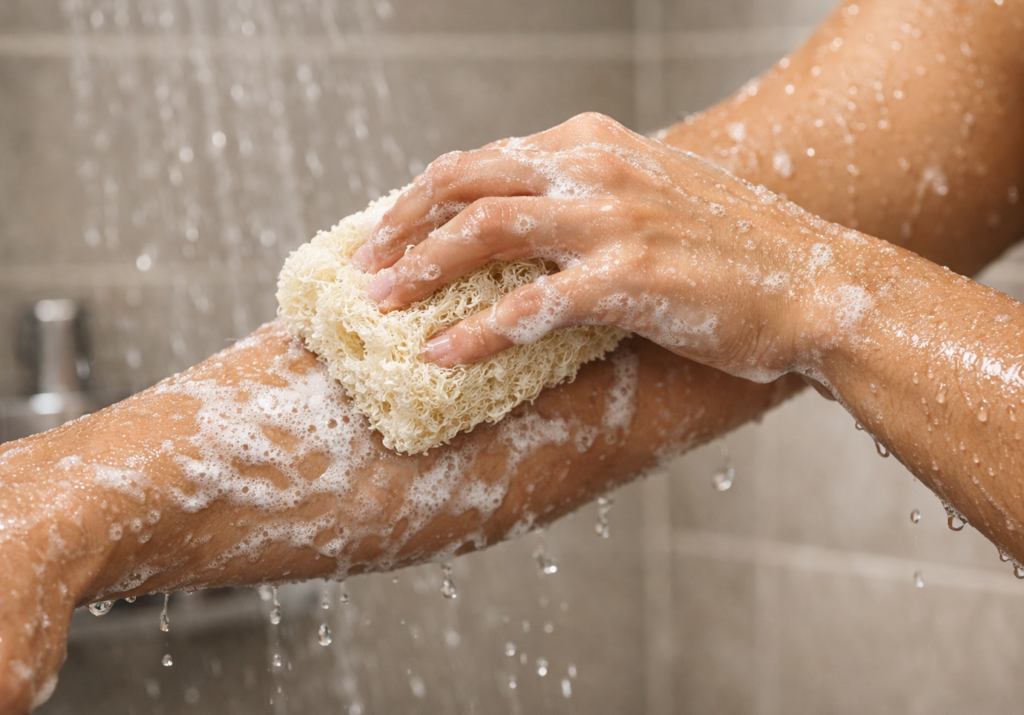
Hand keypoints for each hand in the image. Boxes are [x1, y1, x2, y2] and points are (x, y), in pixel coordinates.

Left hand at [351, 113, 844, 382]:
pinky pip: (531, 305)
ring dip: (421, 270)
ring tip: (380, 308)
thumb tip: (520, 230)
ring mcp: (612, 219)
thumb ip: (585, 199)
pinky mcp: (630, 277)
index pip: (481, 160)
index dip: (421, 198)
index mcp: (594, 143)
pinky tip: (442, 358)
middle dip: (400, 224)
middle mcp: (595, 168)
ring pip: (485, 231)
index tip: (387, 235)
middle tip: (364, 270)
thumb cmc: (732, 249)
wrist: (815, 282)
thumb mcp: (651, 197)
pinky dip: (477, 333)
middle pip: (465, 181)